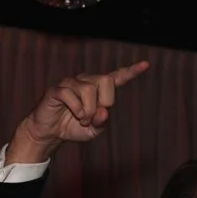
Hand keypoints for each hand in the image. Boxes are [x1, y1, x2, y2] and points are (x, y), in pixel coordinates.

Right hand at [7, 61, 148, 164]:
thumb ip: (102, 122)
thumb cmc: (73, 127)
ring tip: (82, 119)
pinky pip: (70, 94)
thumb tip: (104, 110)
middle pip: (106, 80)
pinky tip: (75, 115)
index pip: (117, 77)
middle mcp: (86, 82)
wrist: (51, 132)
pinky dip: (76, 108)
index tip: (145, 64)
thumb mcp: (93, 130)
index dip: (131, 71)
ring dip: (88, 110)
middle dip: (104, 101)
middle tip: (94, 117)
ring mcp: (71, 83)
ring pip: (89, 89)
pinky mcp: (57, 90)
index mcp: (98, 90)